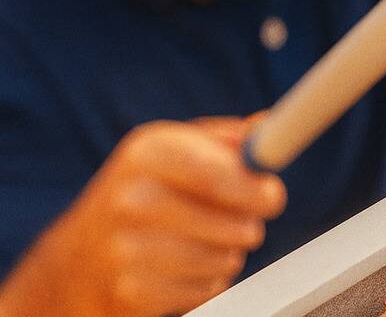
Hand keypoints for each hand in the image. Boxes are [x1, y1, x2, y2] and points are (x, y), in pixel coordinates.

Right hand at [0, 114, 285, 316]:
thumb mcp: (176, 148)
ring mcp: (125, 248)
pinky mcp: (130, 292)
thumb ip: (228, 139)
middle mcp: (130, 198)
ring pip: (224, 258)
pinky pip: (205, 290)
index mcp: (148, 152)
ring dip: (229, 253)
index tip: (272, 196)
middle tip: (241, 220)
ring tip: (208, 241)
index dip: (256, 190)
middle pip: (229, 224)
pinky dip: (208, 281)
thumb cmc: (144, 192)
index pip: (217, 175)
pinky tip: (187, 268)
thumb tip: (268, 126)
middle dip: (248, 224)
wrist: (79, 258)